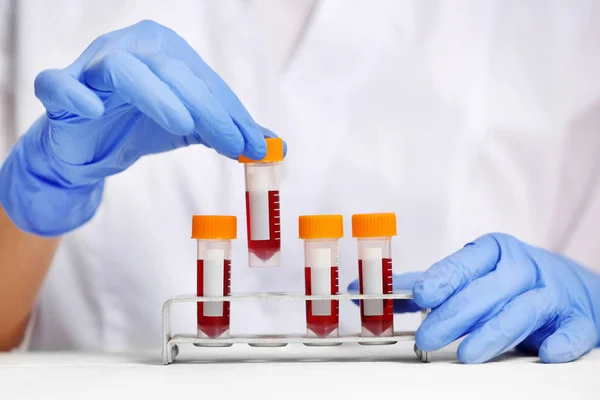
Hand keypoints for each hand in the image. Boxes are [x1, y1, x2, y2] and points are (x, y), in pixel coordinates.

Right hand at [0, 20, 279, 235]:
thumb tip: (277, 147)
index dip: (232, 115)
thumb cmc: (140, 126)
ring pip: (124, 70)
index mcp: (167, 52)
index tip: (255, 148)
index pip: (205, 83)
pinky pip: (58, 83)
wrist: (88, 146)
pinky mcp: (60, 87)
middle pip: (172, 72)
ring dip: (155, 96)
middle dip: (207, 110)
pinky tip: (94, 110)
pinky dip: (73, 93)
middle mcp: (132, 48)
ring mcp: (93, 65)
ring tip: (183, 124)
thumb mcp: (192, 130)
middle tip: (235, 145)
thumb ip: (229, 134)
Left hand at [383, 233, 599, 363]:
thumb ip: (427, 284)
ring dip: (493, 333)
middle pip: (486, 290)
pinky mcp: (577, 318)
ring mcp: (551, 292)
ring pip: (521, 310)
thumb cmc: (507, 280)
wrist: (568, 287)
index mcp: (492, 252)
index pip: (463, 264)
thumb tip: (376, 292)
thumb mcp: (469, 274)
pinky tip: (544, 353)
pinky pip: (572, 330)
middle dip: (454, 315)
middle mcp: (521, 268)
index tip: (420, 295)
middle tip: (427, 338)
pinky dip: (561, 342)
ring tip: (467, 354)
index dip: (442, 279)